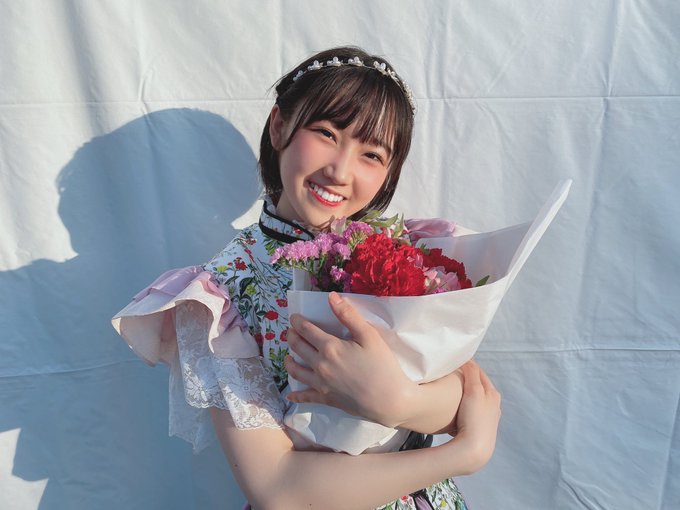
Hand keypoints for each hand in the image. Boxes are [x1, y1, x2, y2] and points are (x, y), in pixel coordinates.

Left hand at [284, 292, 414, 426]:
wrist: (388, 400)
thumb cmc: (382, 365)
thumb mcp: (368, 335)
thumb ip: (348, 315)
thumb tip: (331, 296)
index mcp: (330, 347)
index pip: (306, 330)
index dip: (297, 322)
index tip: (293, 317)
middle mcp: (320, 364)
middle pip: (298, 348)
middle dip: (291, 337)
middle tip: (290, 332)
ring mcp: (321, 384)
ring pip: (296, 371)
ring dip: (289, 362)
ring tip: (287, 357)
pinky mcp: (326, 399)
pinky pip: (306, 397)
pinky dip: (296, 396)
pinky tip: (290, 395)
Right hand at [449, 360, 500, 472]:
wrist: (475, 449)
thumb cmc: (474, 418)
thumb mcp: (474, 391)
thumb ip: (472, 374)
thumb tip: (467, 360)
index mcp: (493, 394)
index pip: (480, 373)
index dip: (468, 365)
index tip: (455, 360)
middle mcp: (494, 405)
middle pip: (479, 386)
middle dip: (468, 379)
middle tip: (452, 373)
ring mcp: (488, 418)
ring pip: (476, 399)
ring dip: (466, 393)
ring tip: (453, 390)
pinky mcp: (480, 429)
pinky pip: (471, 411)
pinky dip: (465, 405)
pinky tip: (456, 409)